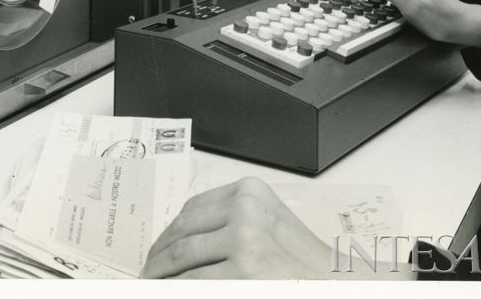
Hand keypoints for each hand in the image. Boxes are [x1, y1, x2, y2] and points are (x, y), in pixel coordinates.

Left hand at [140, 177, 336, 278]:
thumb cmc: (301, 260)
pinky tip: (170, 291)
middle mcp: (246, 209)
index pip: (193, 209)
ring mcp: (245, 239)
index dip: (168, 233)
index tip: (157, 250)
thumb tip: (178, 244)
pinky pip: (194, 282)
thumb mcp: (267, 223)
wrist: (333, 280)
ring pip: (183, 256)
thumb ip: (230, 221)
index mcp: (250, 191)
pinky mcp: (244, 270)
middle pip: (183, 231)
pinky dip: (176, 288)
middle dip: (159, 256)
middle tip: (147, 273)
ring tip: (151, 284)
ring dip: (160, 274)